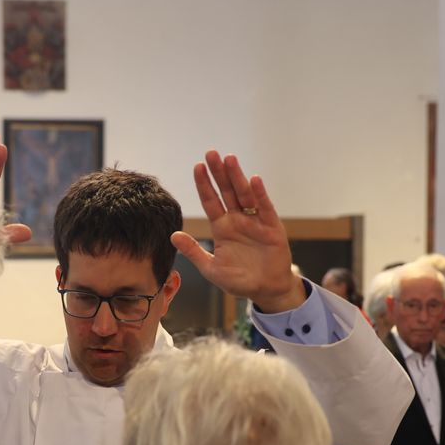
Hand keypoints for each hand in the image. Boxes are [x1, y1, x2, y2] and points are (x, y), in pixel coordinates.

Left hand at [171, 151, 305, 312]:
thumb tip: (173, 236)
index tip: (197, 167)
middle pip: (227, 192)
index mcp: (222, 228)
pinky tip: (254, 180)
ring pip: (244, 195)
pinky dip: (260, 194)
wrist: (266, 290)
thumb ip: (194, 251)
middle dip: (219, 173)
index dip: (204, 185)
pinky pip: (265, 208)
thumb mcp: (212, 268)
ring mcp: (255, 222)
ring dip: (237, 177)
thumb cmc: (239, 280)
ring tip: (229, 159)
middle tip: (211, 153)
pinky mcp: (271, 227)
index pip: (211, 201)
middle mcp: (238, 220)